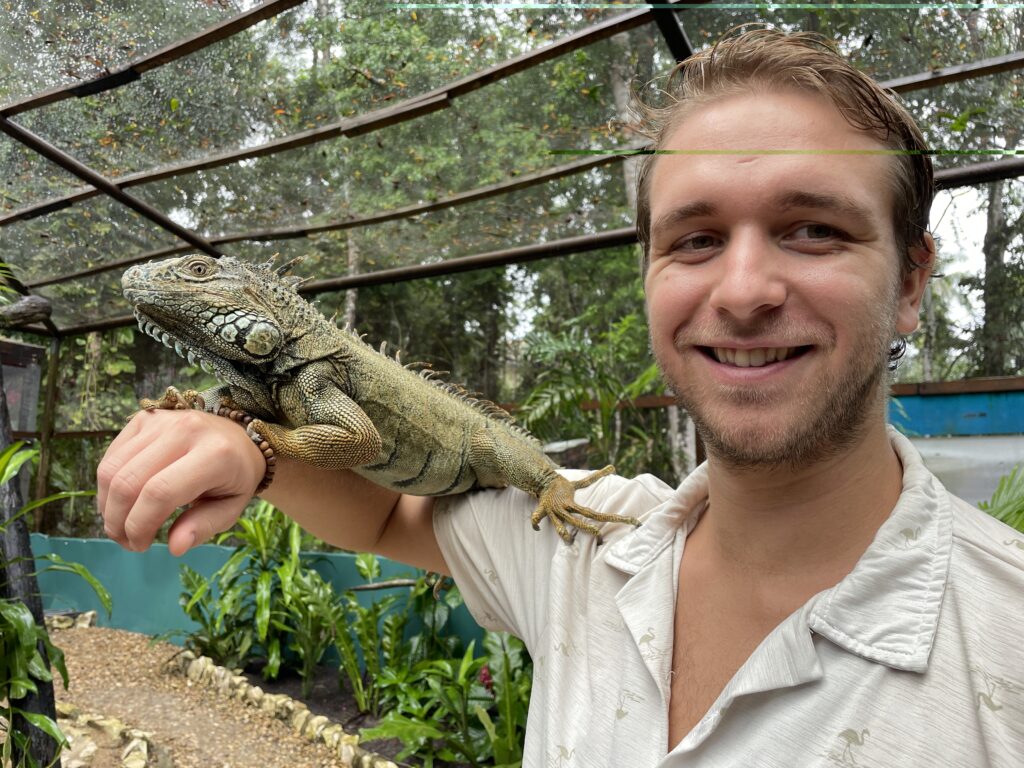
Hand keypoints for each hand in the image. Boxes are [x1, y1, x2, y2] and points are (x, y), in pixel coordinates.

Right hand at [97, 408, 265, 555]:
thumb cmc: (236, 477)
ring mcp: (162, 420)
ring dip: (108, 506)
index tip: (141, 546)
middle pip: (129, 482)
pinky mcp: (145, 418)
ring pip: (112, 469)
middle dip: (118, 521)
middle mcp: (186, 430)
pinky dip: (108, 486)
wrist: (239, 438)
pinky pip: (111, 456)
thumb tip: (175, 548)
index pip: (160, 492)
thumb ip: (204, 526)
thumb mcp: (231, 507)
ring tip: (122, 526)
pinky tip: (123, 502)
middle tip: (127, 541)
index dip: (140, 525)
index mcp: (215, 453)